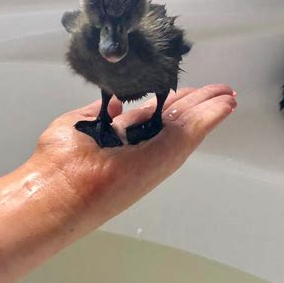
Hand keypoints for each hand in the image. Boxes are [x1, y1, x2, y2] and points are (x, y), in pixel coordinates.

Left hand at [27, 85, 236, 233]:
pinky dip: (211, 117)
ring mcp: (153, 156)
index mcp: (122, 143)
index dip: (171, 101)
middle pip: (175, 120)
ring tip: (228, 95)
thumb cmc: (56, 166)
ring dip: (210, 109)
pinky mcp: (162, 159)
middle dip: (198, 103)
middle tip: (220, 90)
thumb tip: (116, 104)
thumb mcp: (78, 127)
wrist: (55, 192)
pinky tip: (226, 105)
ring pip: (187, 126)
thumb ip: (99, 114)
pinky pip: (191, 133)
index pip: (152, 118)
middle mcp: (141, 150)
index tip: (186, 90)